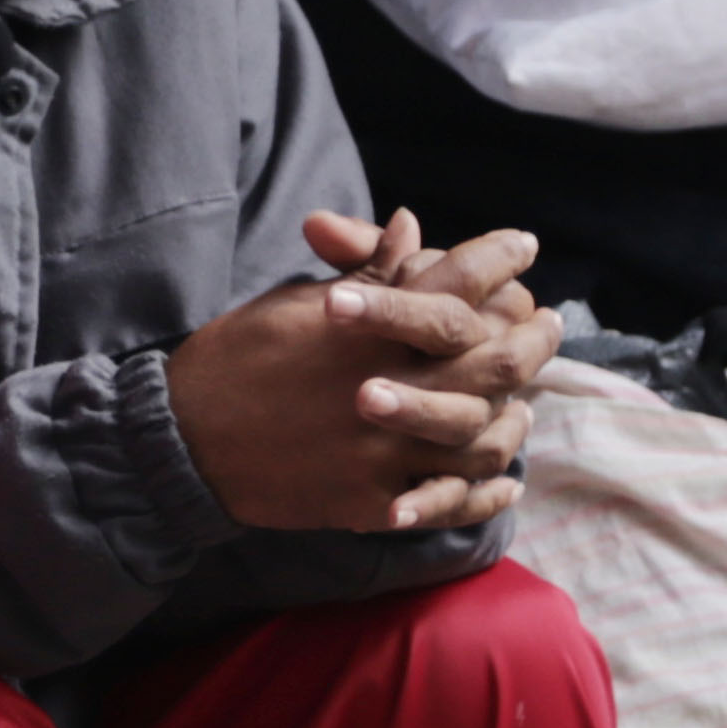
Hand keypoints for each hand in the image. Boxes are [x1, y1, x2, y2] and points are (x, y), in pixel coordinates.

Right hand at [170, 210, 556, 533]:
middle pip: (493, 362)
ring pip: (484, 436)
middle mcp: (386, 387)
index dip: (498, 257)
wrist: (179, 440)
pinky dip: (485, 494)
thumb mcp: (294, 303)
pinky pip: (450, 501)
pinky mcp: (371, 501)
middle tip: (547, 325)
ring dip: (515, 417)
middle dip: (531, 338)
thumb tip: (410, 226)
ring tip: (524, 405)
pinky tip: (504, 482)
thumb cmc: (234, 359)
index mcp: (367, 328)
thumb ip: (364, 273)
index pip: (456, 281)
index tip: (524, 246)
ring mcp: (383, 451)